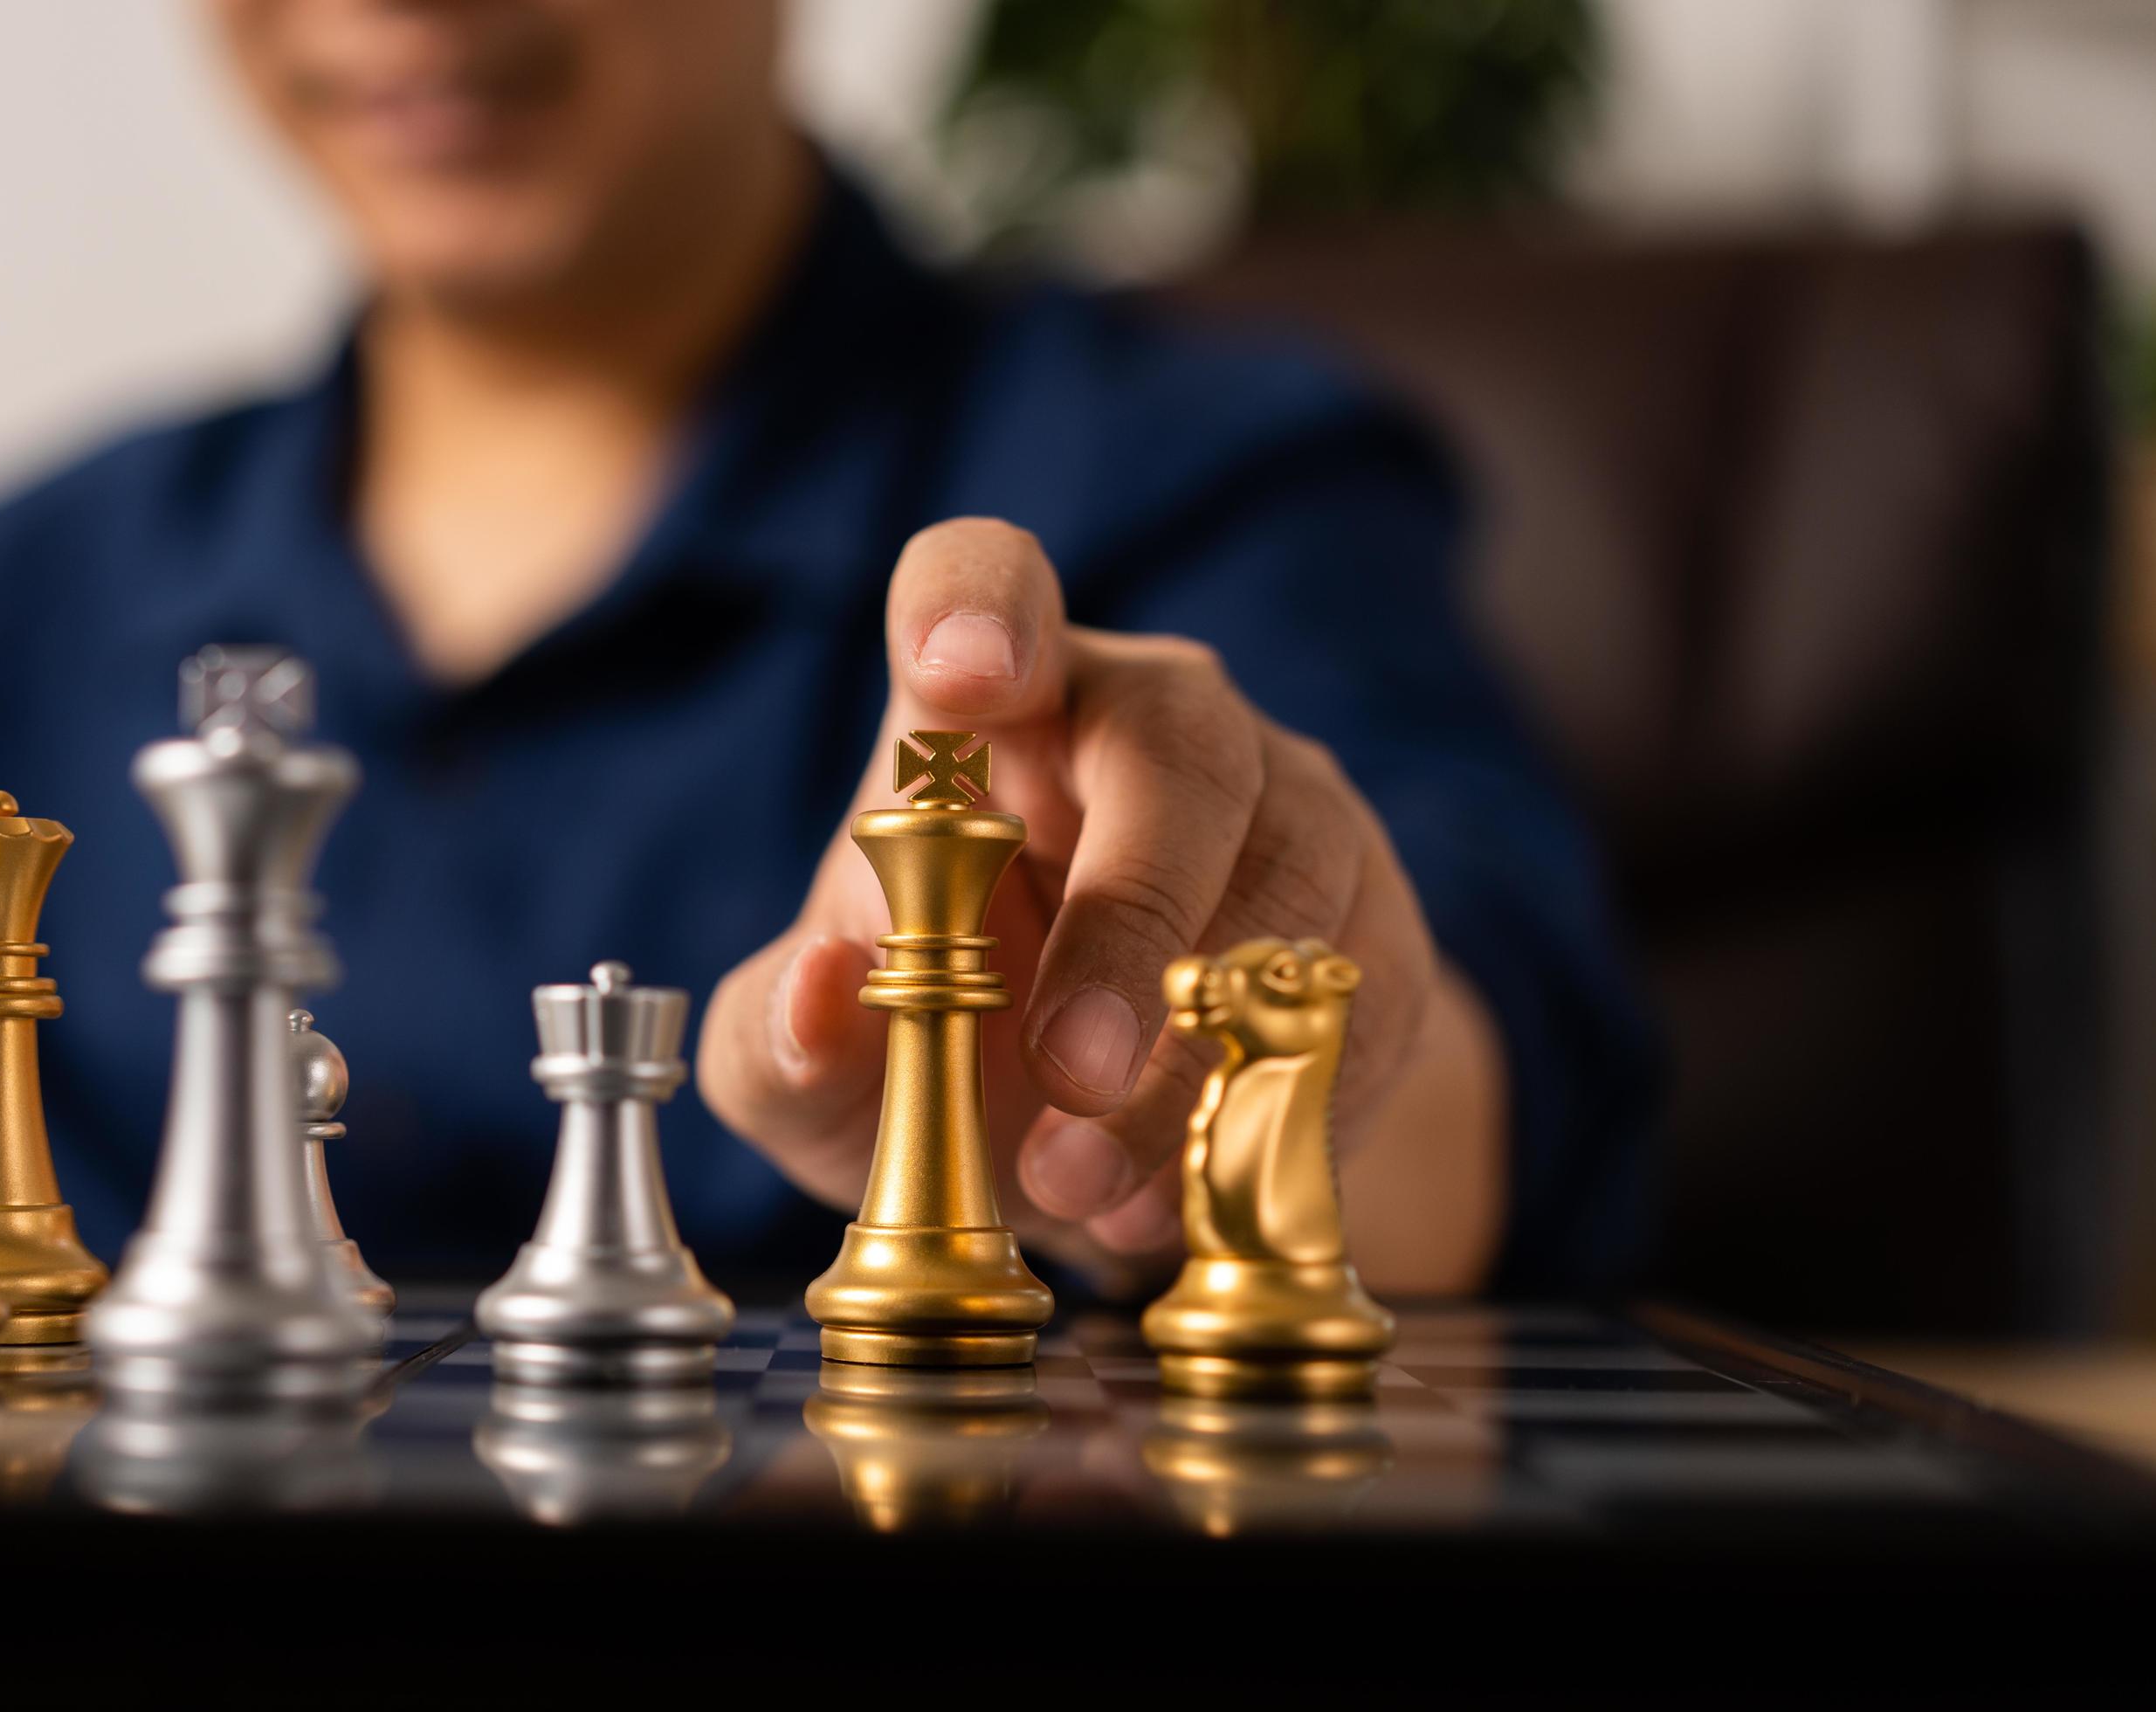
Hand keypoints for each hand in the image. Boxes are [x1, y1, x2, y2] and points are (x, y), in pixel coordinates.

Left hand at [699, 520, 1495, 1281]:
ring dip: (1192, 1057)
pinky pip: (1362, 1004)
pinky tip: (1171, 1199)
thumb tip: (819, 996)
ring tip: (1086, 1182)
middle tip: (1072, 1065)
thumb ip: (779, 1038)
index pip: (983, 578)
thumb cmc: (934, 1045)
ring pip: (1287, 888)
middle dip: (1128, 916)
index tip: (959, 675)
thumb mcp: (818, 1066)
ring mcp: (1287, 807)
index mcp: (987, 706)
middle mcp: (1151, 718)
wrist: (1096, 1132)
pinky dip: (1274, 1116)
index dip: (974, 605)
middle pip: (1177, 745)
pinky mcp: (1376, 922)